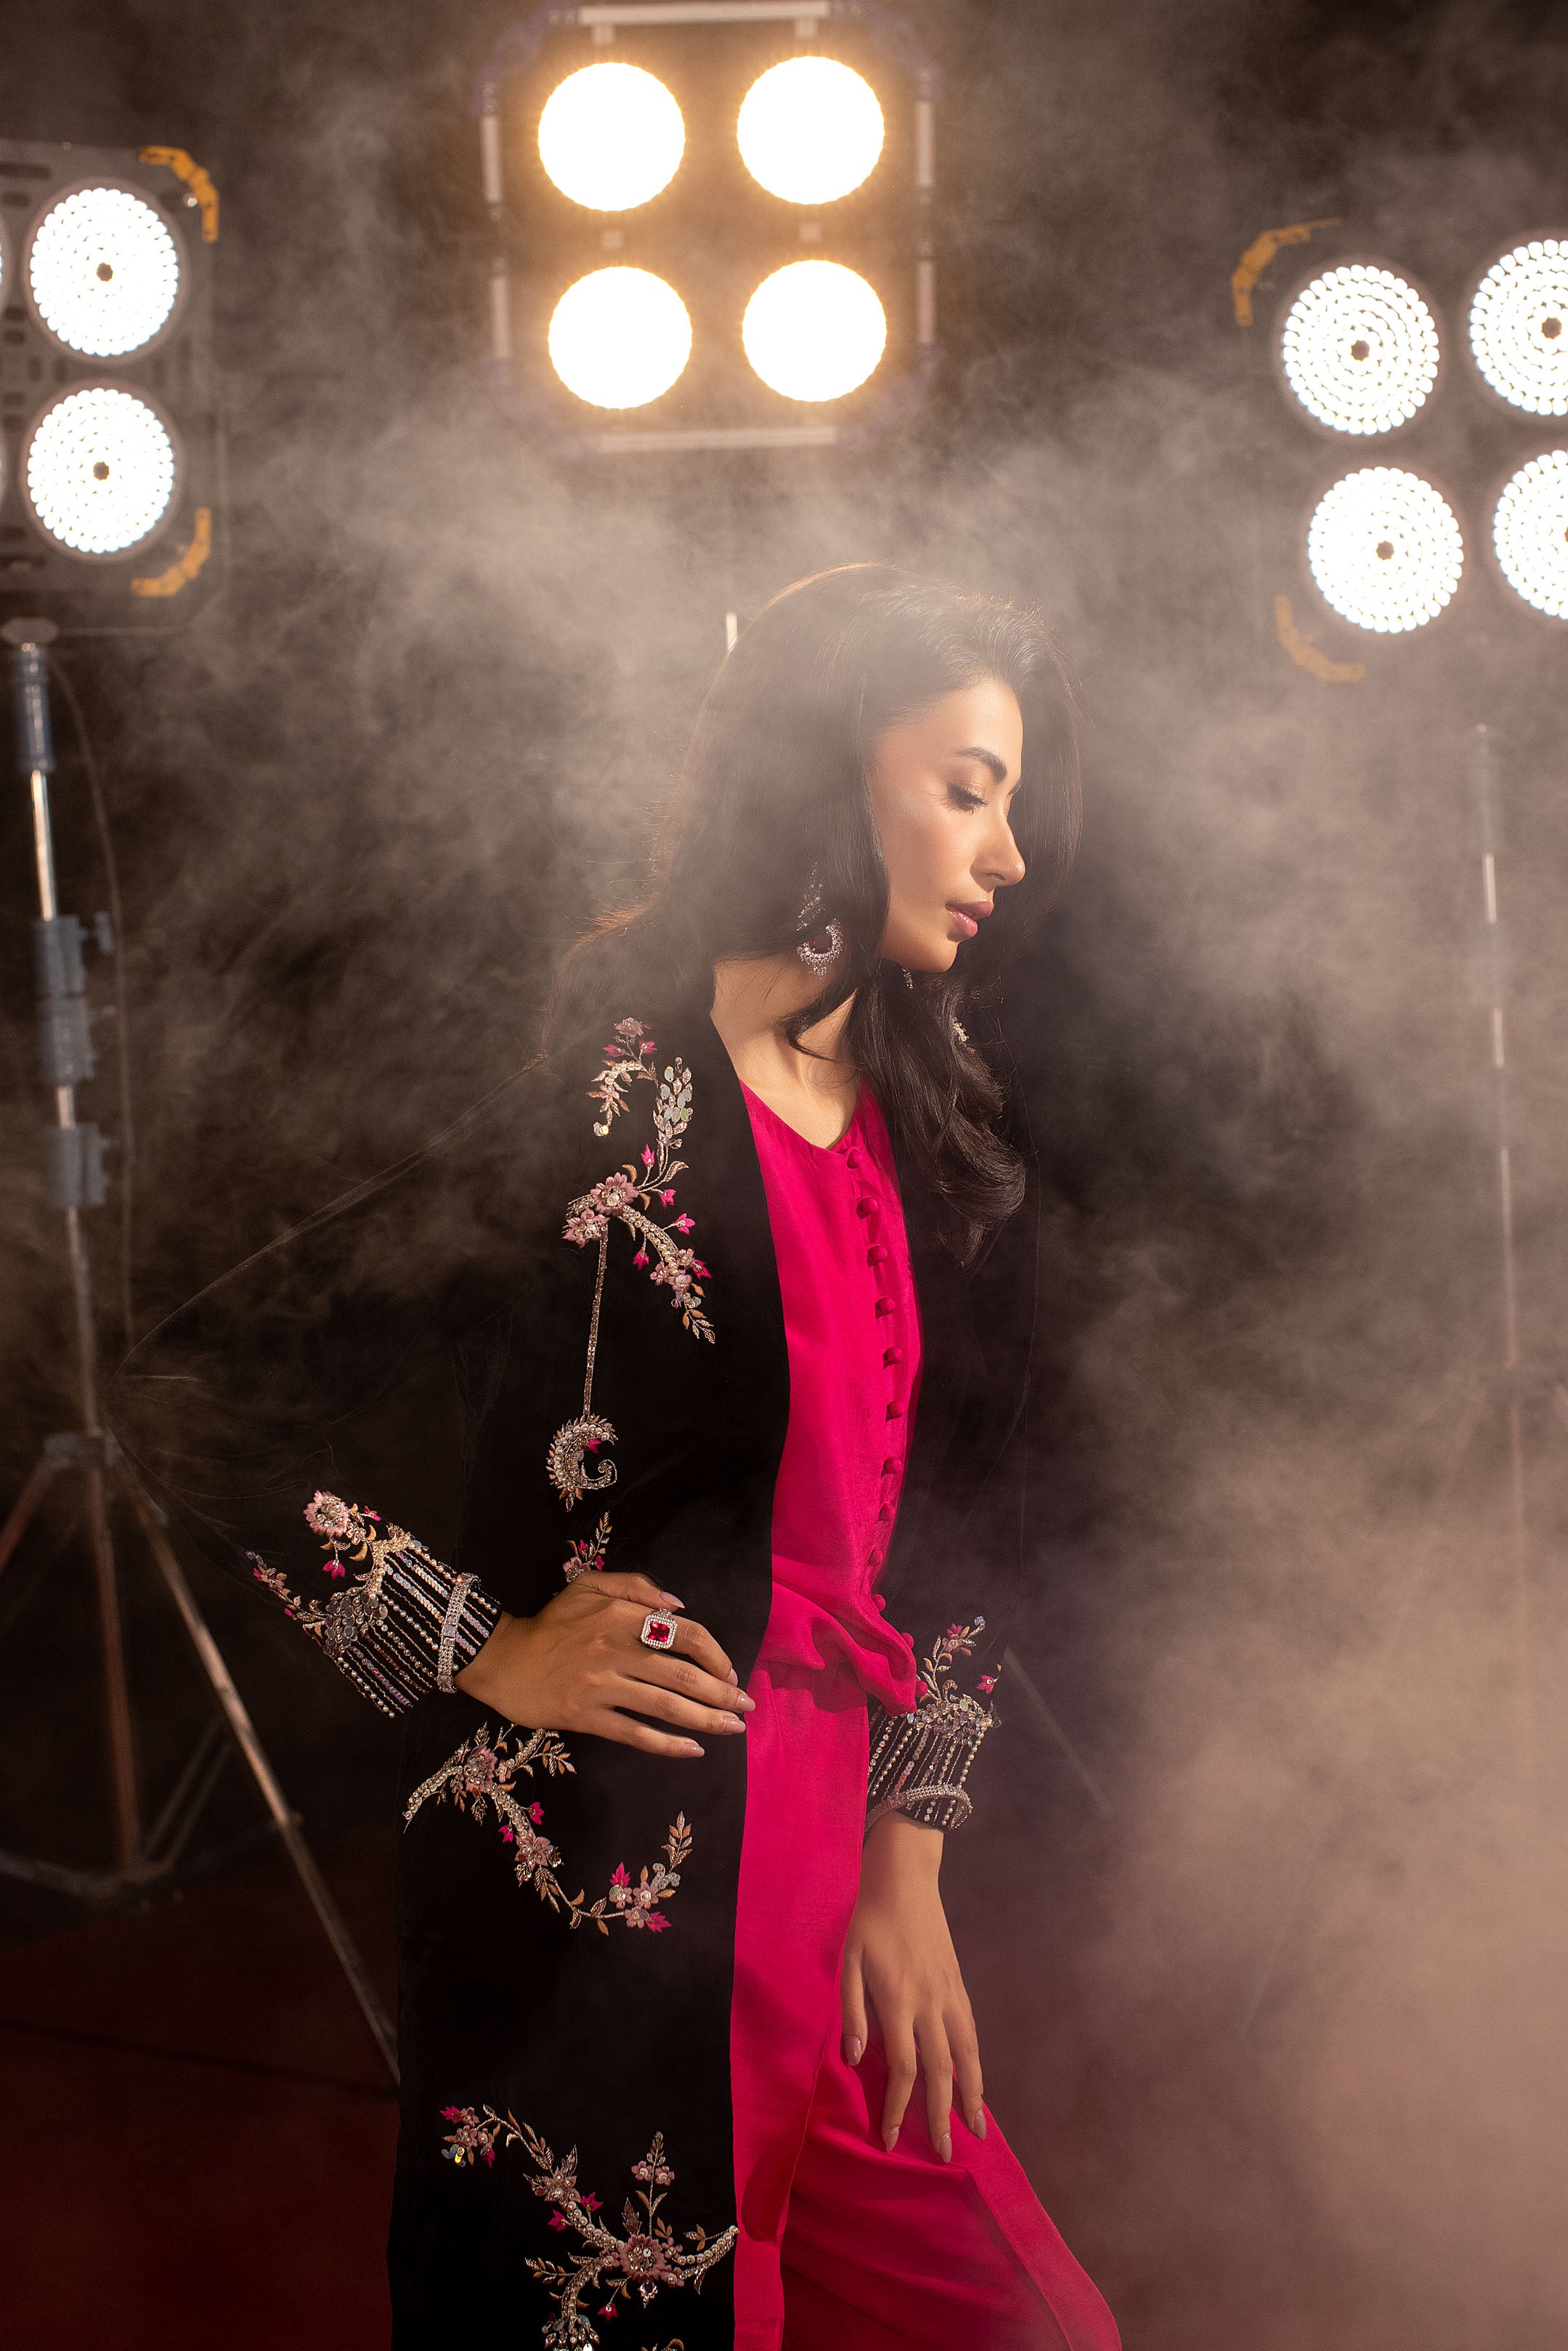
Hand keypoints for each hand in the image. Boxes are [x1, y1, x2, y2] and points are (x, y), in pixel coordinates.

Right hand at [454, 1572, 752, 1758]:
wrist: (502, 1658)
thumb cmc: (551, 1622)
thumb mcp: (590, 1585)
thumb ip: (636, 1585)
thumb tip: (680, 1606)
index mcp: (621, 1615)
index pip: (685, 1634)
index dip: (715, 1654)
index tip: (729, 1671)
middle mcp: (615, 1649)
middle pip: (683, 1675)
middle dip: (722, 1693)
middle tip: (747, 1706)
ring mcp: (601, 1685)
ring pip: (666, 1706)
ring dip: (707, 1719)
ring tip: (734, 1729)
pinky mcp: (586, 1716)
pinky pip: (635, 1733)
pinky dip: (667, 1744)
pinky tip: (693, 1750)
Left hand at [839, 1811, 984, 2163]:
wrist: (904, 1877)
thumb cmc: (867, 1918)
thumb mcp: (846, 1961)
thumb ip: (852, 2011)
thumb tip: (855, 2060)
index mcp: (899, 2000)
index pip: (904, 2068)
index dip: (900, 2108)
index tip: (893, 2140)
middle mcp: (930, 2003)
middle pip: (942, 2070)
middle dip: (943, 2115)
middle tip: (949, 2155)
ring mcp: (950, 1993)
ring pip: (968, 2054)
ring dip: (973, 2095)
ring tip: (980, 2129)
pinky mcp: (959, 1983)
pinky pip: (972, 2031)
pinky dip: (978, 2062)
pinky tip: (978, 2081)